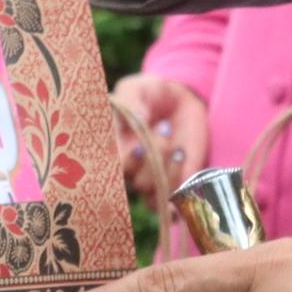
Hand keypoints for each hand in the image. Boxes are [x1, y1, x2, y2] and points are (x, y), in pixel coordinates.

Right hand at [109, 72, 210, 199]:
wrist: (181, 101)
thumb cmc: (152, 94)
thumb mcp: (138, 88)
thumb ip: (131, 99)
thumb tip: (138, 117)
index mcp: (112, 149)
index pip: (109, 170)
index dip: (126, 162)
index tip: (139, 143)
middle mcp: (129, 170)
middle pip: (136, 181)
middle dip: (153, 156)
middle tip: (164, 128)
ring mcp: (151, 181)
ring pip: (154, 192)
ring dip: (169, 168)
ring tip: (177, 146)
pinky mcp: (174, 186)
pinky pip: (173, 203)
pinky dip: (180, 185)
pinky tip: (182, 155)